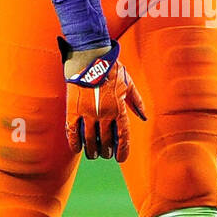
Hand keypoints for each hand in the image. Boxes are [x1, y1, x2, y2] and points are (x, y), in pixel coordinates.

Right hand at [61, 39, 145, 161]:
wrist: (90, 58)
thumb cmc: (112, 70)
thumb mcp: (129, 84)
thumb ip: (136, 102)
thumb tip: (143, 117)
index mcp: (119, 108)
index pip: (123, 136)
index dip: (122, 150)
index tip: (120, 159)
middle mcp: (104, 114)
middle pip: (105, 141)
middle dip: (106, 151)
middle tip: (105, 155)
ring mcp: (88, 113)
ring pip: (90, 140)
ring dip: (92, 150)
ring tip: (93, 155)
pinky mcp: (73, 110)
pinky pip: (73, 132)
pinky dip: (75, 143)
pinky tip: (77, 149)